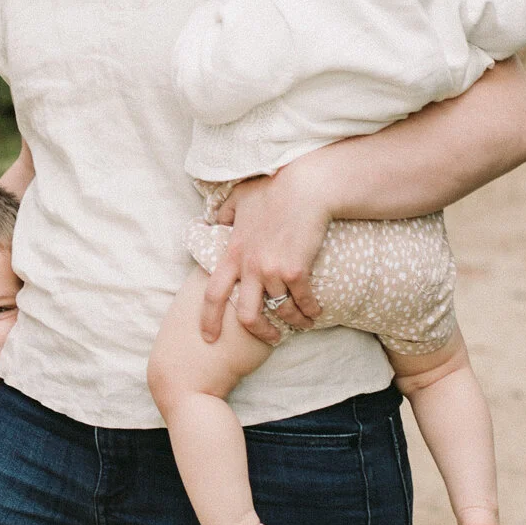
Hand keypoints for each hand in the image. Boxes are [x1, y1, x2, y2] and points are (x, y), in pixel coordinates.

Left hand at [198, 156, 333, 343]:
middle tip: (270, 337)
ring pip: (280, 311)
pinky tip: (316, 312)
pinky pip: (304, 302)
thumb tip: (216, 219)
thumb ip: (225, 212)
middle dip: (258, 332)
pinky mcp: (297, 271)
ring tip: (302, 322)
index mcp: (234, 253)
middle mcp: (250, 267)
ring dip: (293, 321)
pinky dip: (311, 311)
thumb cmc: (273, 188)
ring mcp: (273, 271)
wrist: (304, 187)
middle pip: (247, 315)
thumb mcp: (240, 198)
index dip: (209, 319)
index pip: (213, 294)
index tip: (209, 337)